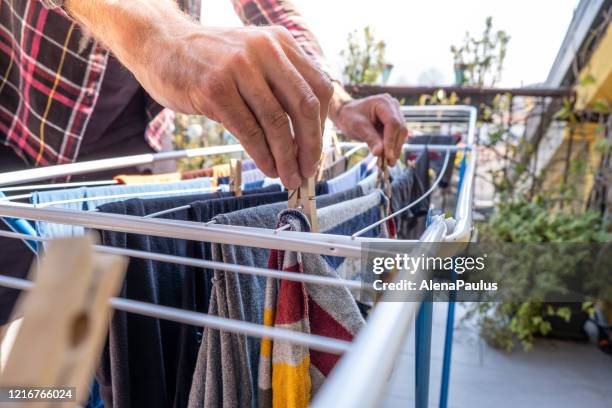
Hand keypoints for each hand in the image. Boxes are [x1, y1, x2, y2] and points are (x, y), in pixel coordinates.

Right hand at [66, 1, 332, 188]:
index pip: (319, 88)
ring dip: (286, 157)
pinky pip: (248, 130)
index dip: (323, 125)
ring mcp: (239, 68)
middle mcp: (265, 50)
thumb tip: (304, 133)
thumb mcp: (252, 58)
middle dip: (311, 146)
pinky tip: (267, 167)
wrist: (159, 43)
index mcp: (280, 42)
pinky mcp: (215, 88)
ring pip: (277, 122)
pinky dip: (262, 155)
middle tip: (308, 170)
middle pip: (305, 106)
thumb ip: (279, 83)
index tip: (316, 150)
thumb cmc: (208, 59)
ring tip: (289, 176)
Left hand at [331, 94, 407, 165]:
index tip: (388, 156)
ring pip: (401, 134)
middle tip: (389, 163)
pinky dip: (393, 148)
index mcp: (383, 102)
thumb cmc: (350, 116)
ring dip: (396, 149)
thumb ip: (369, 139)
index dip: (391, 140)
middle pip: (400, 129)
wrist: (347, 114)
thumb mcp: (357, 127)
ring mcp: (396, 114)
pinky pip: (398, 137)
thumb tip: (379, 153)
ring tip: (388, 163)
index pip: (393, 122)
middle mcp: (393, 106)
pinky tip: (388, 158)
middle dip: (395, 147)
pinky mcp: (395, 123)